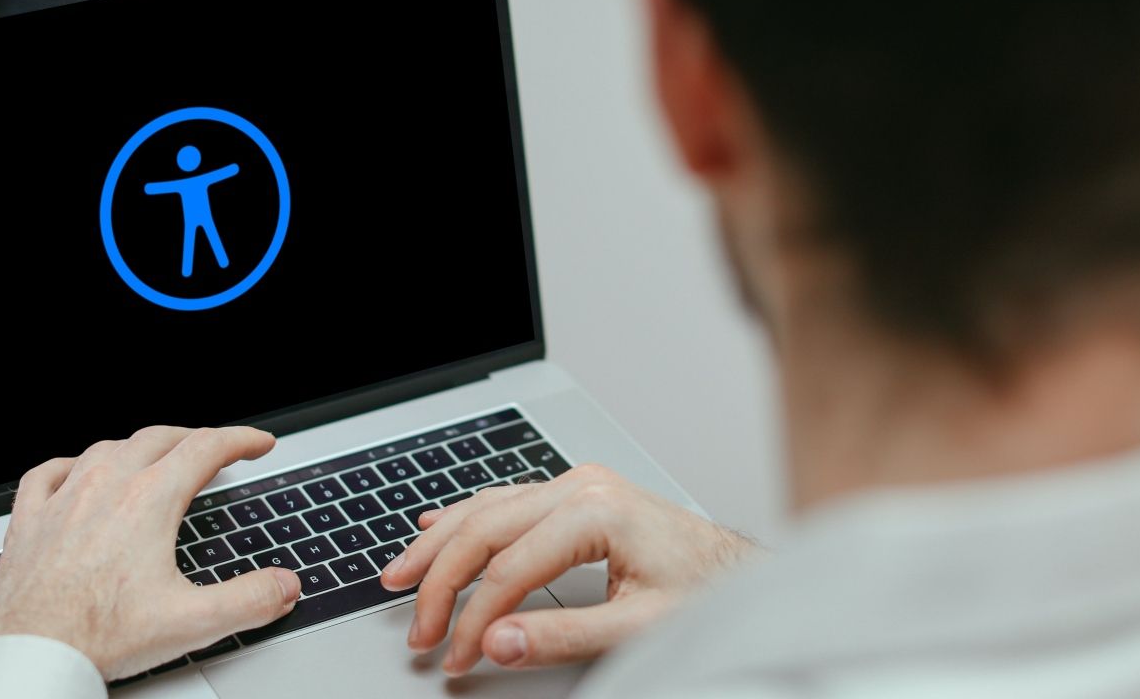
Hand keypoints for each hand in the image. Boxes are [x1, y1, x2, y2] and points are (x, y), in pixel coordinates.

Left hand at [0, 426, 300, 679]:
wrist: (30, 653)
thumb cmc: (96, 636)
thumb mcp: (190, 622)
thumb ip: (248, 600)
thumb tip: (283, 585)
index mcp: (148, 502)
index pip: (206, 449)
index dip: (240, 440)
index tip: (257, 443)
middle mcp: (104, 488)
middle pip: (158, 439)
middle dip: (194, 438)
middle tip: (215, 449)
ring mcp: (62, 500)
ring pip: (106, 448)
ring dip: (138, 447)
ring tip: (154, 458)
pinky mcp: (29, 520)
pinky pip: (47, 473)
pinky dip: (70, 465)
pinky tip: (75, 472)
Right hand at [378, 464, 753, 674]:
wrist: (741, 571)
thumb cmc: (706, 593)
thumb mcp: (639, 627)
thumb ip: (563, 637)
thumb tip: (497, 643)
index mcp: (597, 512)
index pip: (509, 568)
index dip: (471, 617)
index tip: (453, 655)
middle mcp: (581, 487)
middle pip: (484, 528)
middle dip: (440, 580)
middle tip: (415, 627)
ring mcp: (577, 484)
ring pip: (486, 508)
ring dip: (439, 545)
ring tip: (398, 576)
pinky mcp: (577, 492)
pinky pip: (506, 500)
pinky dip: (465, 518)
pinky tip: (436, 526)